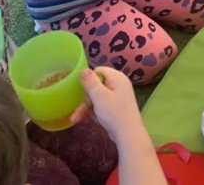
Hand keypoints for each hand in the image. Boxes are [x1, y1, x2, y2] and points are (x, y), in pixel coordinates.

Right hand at [75, 68, 165, 183]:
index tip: (81, 91)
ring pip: (97, 97)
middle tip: (79, 108)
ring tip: (75, 119)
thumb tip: (83, 69)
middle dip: (85, 98)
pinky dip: (93, 111)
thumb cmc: (114, 113)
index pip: (98, 71)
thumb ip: (90, 82)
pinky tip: (86, 120)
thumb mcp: (99, 96)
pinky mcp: (115, 107)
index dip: (88, 80)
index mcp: (117, 77)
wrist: (127, 134)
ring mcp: (117, 96)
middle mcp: (118, 84)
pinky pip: (101, 105)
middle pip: (96, 85)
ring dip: (86, 107)